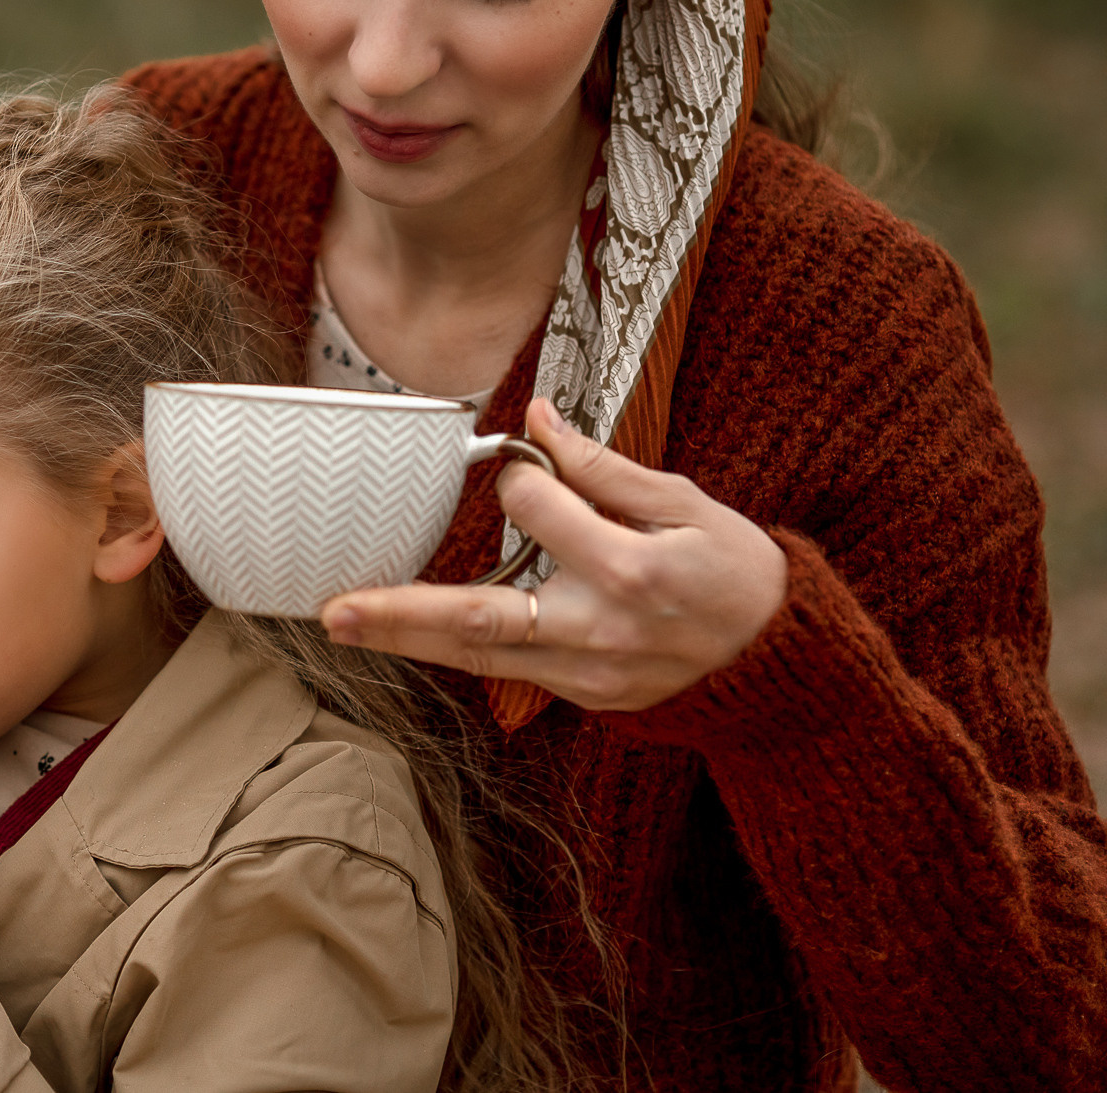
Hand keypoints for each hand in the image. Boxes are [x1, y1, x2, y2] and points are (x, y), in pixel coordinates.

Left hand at [322, 398, 787, 712]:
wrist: (782, 664)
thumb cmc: (740, 574)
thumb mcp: (687, 506)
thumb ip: (604, 468)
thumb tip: (537, 420)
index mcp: (633, 572)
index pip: (539, 511)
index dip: (522, 478)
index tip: (525, 463)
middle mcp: (600, 631)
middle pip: (483, 619)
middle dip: (402, 613)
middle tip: (335, 610)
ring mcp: (589, 674)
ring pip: (480, 656)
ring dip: (407, 638)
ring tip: (343, 621)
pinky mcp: (585, 698)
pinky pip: (508, 669)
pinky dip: (458, 649)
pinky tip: (411, 633)